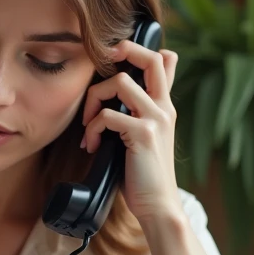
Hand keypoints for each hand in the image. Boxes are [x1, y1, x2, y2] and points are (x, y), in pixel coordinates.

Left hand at [80, 40, 182, 226]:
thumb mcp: (143, 138)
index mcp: (164, 106)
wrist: (157, 206)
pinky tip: (90, 146)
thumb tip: (114, 104)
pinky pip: (108, 115)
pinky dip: (92, 129)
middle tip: (100, 64)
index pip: (163, 60)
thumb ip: (135, 116)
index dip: (138, 49)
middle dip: (122, 50)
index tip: (113, 57)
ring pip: (120, 83)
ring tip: (88, 126)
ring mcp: (156, 119)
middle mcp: (164, 108)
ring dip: (94, 101)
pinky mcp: (143, 134)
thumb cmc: (144, 174)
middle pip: (150, 59)